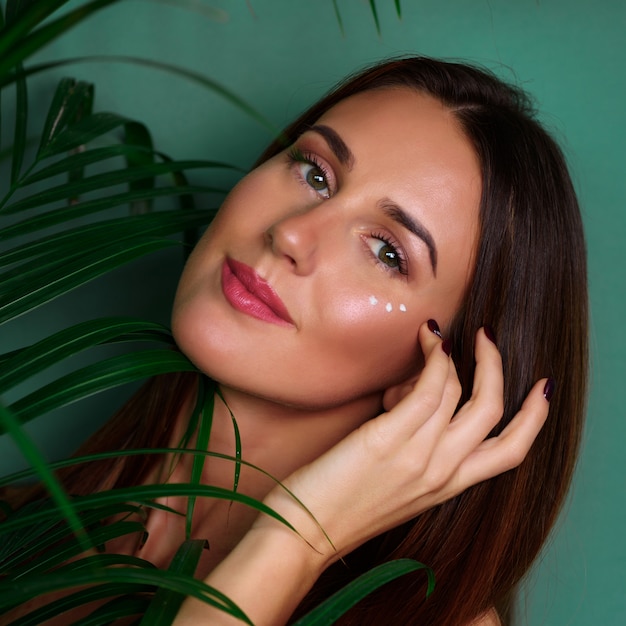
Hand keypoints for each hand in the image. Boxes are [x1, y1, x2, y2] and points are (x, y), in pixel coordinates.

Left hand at [258, 322, 549, 565]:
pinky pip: (429, 388)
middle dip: (497, 365)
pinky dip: (434, 357)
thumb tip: (414, 394)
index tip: (541, 387)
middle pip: (493, 411)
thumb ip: (417, 446)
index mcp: (448, 486)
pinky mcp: (389, 440)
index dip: (534, 417)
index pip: (510, 451)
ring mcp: (419, 456)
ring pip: (459, 391)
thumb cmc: (343, 505)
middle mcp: (442, 472)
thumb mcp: (397, 483)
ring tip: (432, 334)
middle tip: (485, 336)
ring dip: (450, 352)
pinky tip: (426, 342)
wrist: (304, 533)